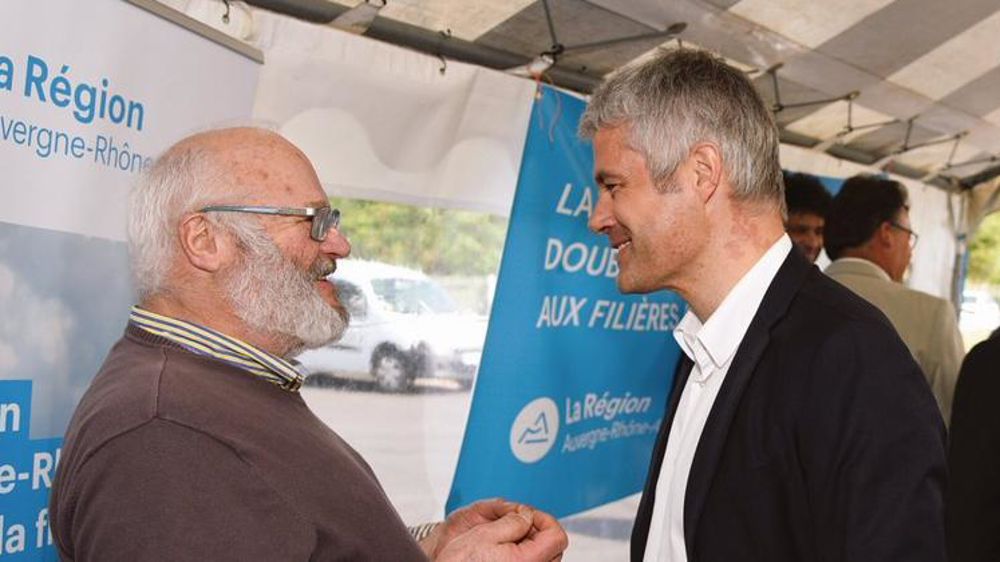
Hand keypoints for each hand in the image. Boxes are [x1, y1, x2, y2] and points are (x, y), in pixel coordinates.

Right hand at [432, 503, 567, 561]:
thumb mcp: (486, 533)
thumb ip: (514, 522)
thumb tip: (528, 516)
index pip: (557, 536)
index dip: (544, 519)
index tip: (528, 515)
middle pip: (554, 548)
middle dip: (538, 530)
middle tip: (516, 523)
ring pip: (544, 559)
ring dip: (531, 544)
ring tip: (506, 538)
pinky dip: (524, 556)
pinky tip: (505, 553)